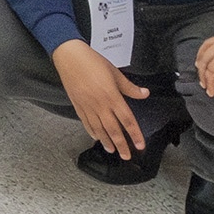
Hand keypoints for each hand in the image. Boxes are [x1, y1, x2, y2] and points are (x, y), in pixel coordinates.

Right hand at [50, 39, 152, 158]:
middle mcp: (100, 105)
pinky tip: (96, 137)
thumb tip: (144, 94)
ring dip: (106, 141)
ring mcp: (87, 106)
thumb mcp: (115, 73)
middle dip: (121, 145)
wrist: (70, 57)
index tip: (140, 145)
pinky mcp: (77, 105)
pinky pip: (86, 122)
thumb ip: (130, 87)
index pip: (127, 120)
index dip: (135, 134)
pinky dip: (91, 131)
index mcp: (112, 97)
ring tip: (112, 150)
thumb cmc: (92, 62)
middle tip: (126, 156)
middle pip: (113, 130)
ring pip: (99, 129)